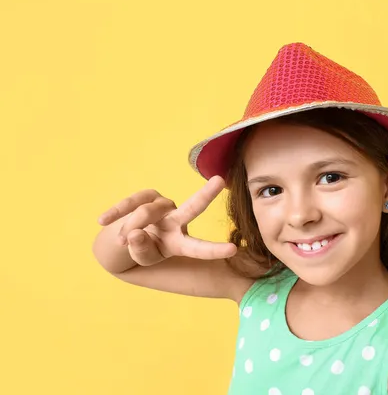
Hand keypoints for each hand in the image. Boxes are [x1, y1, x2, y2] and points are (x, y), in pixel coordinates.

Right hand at [97, 176, 236, 265]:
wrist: (127, 238)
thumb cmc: (142, 250)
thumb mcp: (142, 258)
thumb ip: (140, 250)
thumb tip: (135, 232)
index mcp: (180, 243)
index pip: (198, 247)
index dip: (214, 250)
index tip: (234, 250)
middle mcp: (177, 222)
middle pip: (192, 207)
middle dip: (206, 194)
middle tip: (220, 180)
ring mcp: (165, 207)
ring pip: (145, 214)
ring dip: (129, 228)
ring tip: (121, 240)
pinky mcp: (149, 196)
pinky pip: (132, 202)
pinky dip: (117, 213)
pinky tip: (103, 220)